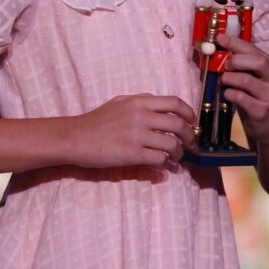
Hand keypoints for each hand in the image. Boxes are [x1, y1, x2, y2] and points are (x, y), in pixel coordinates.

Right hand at [71, 93, 196, 168]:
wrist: (76, 138)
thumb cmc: (96, 121)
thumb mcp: (119, 102)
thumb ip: (140, 101)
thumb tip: (160, 106)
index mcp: (139, 102)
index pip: (175, 103)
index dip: (189, 113)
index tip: (192, 122)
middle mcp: (141, 116)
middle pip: (178, 125)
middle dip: (189, 136)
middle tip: (189, 144)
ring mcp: (137, 135)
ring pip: (172, 144)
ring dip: (179, 153)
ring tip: (176, 158)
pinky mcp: (133, 154)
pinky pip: (159, 159)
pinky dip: (166, 164)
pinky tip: (165, 166)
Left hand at [217, 33, 268, 146]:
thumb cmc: (256, 97)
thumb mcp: (253, 78)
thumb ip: (241, 65)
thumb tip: (215, 49)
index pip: (254, 49)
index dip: (235, 42)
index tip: (219, 38)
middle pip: (257, 61)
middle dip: (236, 60)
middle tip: (225, 66)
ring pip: (246, 80)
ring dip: (229, 78)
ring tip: (224, 81)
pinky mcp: (261, 111)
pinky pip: (241, 97)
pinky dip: (229, 93)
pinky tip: (227, 94)